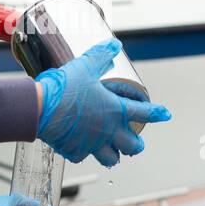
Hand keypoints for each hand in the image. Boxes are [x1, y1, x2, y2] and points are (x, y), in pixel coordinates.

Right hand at [36, 38, 170, 166]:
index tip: (165, 114)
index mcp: (115, 110)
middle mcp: (108, 130)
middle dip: (136, 144)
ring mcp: (92, 143)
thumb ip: (102, 56)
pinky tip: (81, 147)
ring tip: (112, 151)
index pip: (145, 113)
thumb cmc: (64, 88)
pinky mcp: (74, 151)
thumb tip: (114, 47)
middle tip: (134, 140)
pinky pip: (83, 156)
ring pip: (112, 158)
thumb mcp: (86, 66)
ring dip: (114, 154)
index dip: (157, 113)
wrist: (39, 108)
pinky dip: (84, 153)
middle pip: (133, 146)